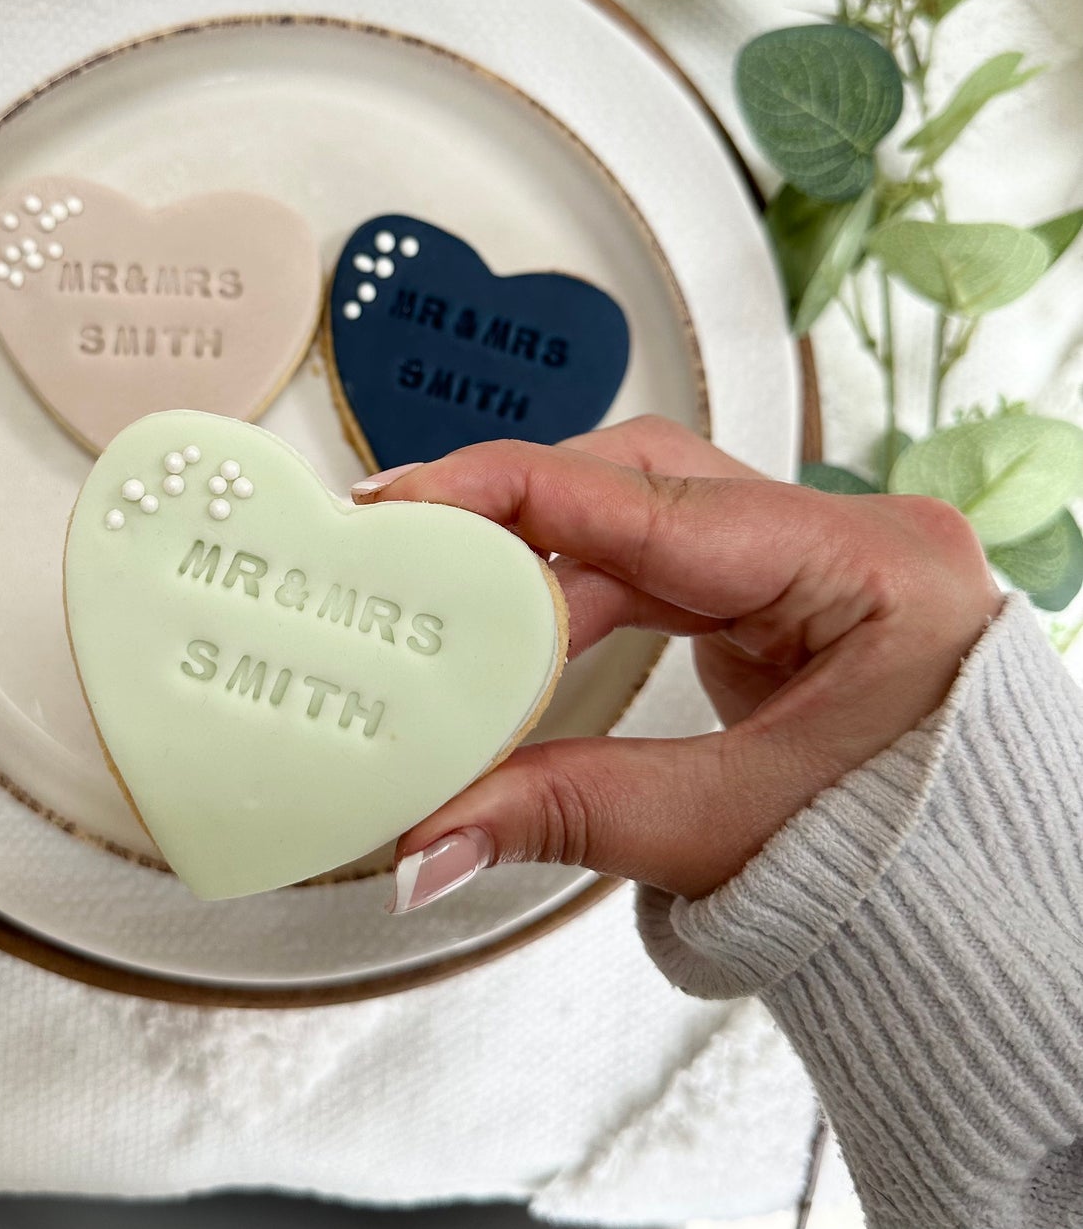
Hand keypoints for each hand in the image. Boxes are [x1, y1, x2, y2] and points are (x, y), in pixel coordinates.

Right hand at [352, 417, 1003, 909]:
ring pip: (644, 516)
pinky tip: (526, 634)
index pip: (657, 498)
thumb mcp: (723, 831)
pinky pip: (661, 561)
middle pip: (642, 480)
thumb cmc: (901, 866)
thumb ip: (568, 815)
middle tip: (408, 545)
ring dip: (544, 564)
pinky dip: (584, 595)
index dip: (516, 490)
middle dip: (517, 514)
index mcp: (869, 570)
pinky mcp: (782, 589)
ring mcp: (815, 556)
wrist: (973, 901)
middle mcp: (847, 537)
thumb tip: (428, 840)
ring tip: (452, 606)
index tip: (408, 497)